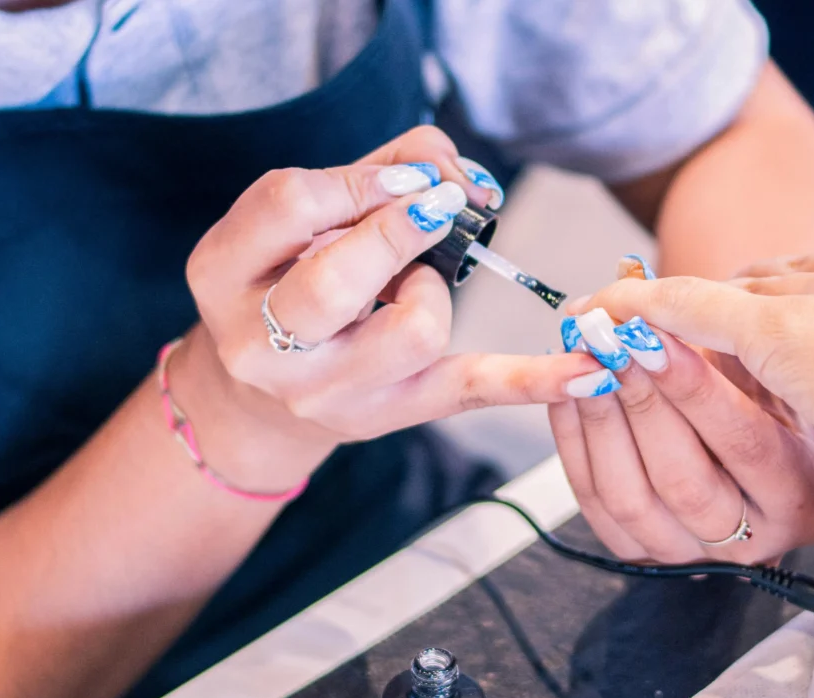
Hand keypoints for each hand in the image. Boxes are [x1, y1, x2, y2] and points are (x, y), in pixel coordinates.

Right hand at [174, 127, 600, 492]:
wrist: (258, 394)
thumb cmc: (286, 281)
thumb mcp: (297, 221)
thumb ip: (368, 174)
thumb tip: (449, 165)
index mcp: (224, 275)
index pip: (288, 206)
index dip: (360, 179)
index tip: (407, 176)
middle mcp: (261, 346)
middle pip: (336, 284)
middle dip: (400, 231)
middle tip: (435, 209)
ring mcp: (323, 393)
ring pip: (412, 332)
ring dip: (432, 287)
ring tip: (414, 284)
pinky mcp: (388, 416)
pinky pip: (469, 392)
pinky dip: (535, 381)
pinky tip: (589, 373)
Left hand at [552, 256, 813, 563]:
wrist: (752, 453)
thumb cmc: (768, 405)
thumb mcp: (773, 380)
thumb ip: (728, 355)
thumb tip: (659, 314)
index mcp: (802, 500)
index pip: (744, 443)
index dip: (693, 388)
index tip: (651, 335)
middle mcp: (750, 541)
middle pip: (680, 479)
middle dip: (638, 402)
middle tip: (607, 342)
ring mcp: (688, 554)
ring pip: (627, 496)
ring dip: (598, 420)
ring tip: (584, 359)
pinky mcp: (639, 552)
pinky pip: (593, 501)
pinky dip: (573, 443)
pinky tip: (566, 392)